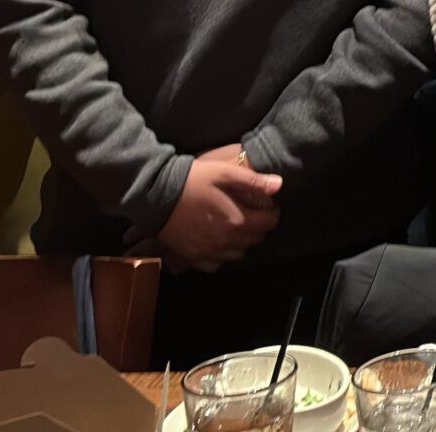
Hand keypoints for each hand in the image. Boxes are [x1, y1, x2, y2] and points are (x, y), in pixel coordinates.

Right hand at [156, 151, 281, 271]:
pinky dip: (223, 255)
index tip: (269, 205)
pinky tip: (220, 241)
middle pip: (255, 239)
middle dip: (259, 227)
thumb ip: (253, 181)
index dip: (272, 213)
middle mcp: (225, 241)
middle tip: (254, 213)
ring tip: (238, 226)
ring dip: (243, 241)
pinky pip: (216, 264)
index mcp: (237, 221)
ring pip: (238, 254)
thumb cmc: (193, 180)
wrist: (156, 196)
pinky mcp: (193, 257)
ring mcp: (208, 252)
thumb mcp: (225, 172)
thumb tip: (279, 185)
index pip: (268, 224)